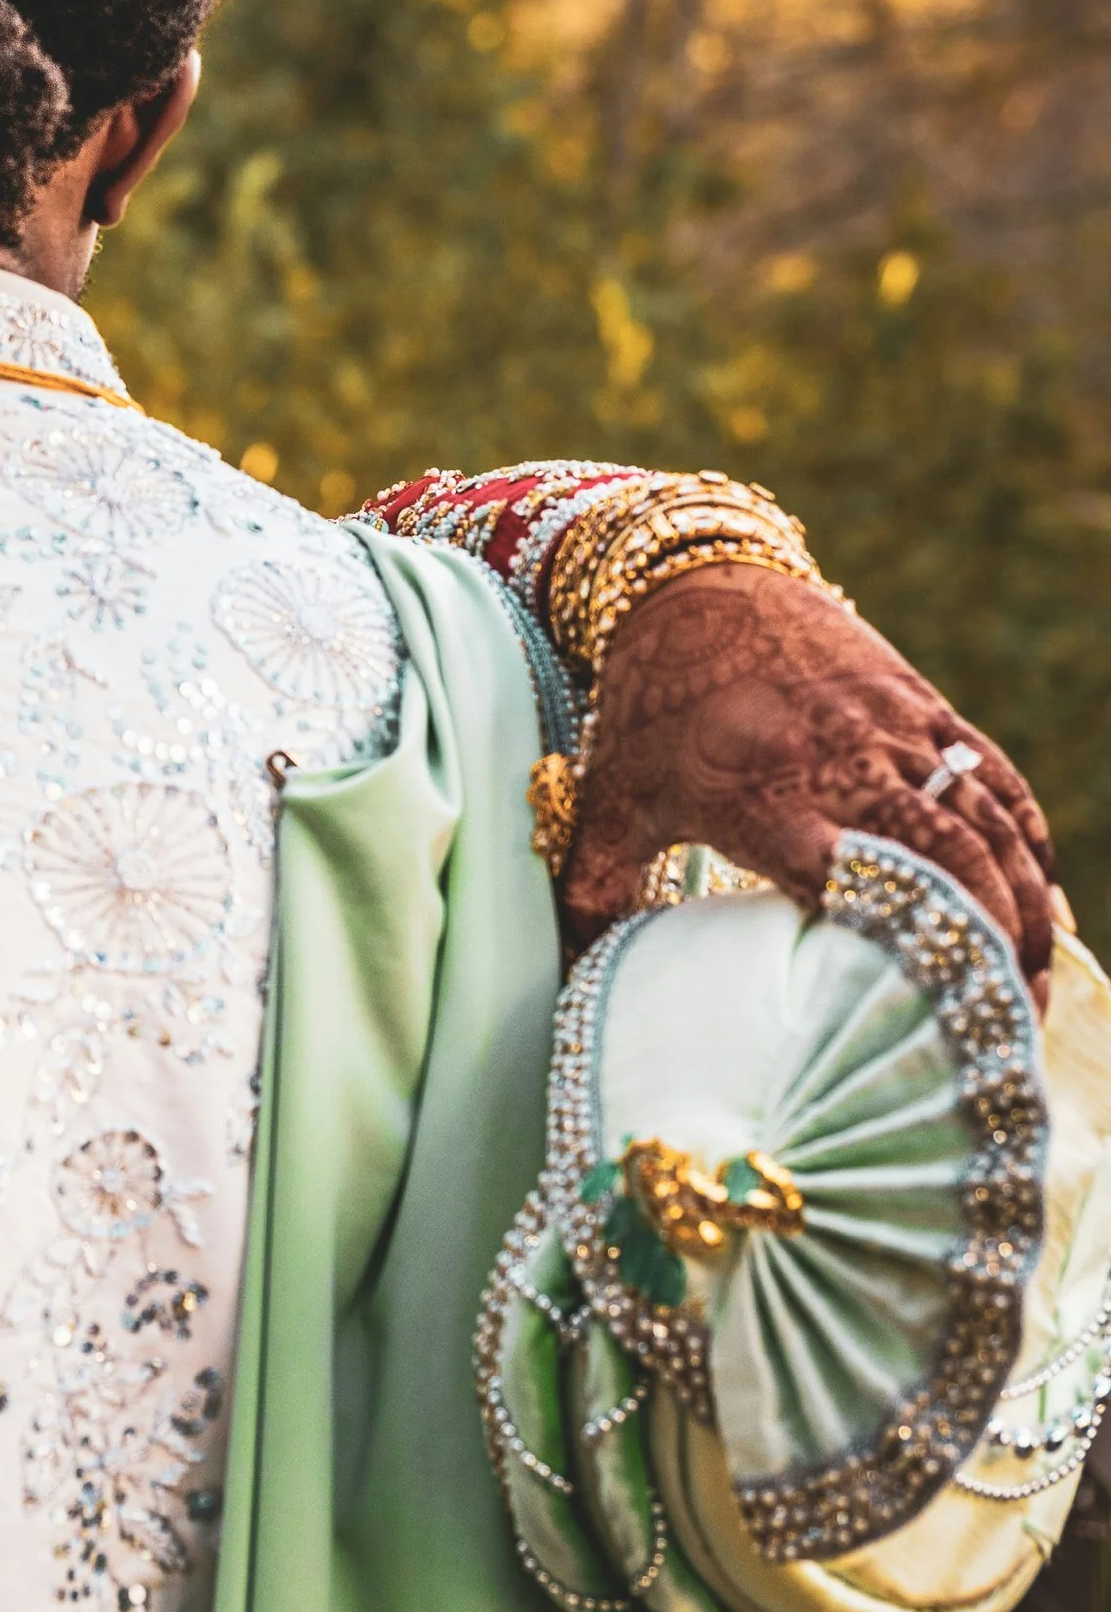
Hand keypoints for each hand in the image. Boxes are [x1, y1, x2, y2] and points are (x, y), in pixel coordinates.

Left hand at [562, 564, 1056, 999]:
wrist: (692, 583)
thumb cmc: (647, 707)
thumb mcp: (607, 800)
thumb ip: (590, 893)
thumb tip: (568, 980)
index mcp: (766, 798)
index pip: (852, 881)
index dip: (900, 947)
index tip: (924, 1018)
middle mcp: (845, 762)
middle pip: (947, 863)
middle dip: (987, 950)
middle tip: (1004, 1029)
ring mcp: (896, 731)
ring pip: (988, 827)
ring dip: (1024, 910)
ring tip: (1031, 989)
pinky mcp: (925, 707)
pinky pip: (997, 782)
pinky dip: (1030, 846)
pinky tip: (1044, 906)